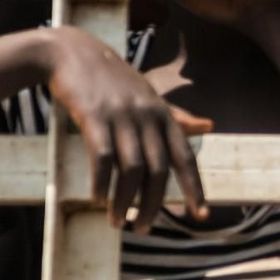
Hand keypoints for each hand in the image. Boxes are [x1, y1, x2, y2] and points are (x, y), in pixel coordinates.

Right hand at [41, 26, 210, 228]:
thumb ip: (177, 116)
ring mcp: (121, 115)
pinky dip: (101, 182)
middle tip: (144, 229)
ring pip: (132, 169)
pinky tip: (96, 199)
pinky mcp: (93, 116)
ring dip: (125, 201)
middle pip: (159, 170)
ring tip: (117, 222)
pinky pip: (102, 157)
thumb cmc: (113, 78)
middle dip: (153, 204)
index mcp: (163, 114)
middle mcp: (147, 115)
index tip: (200, 215)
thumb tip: (209, 126)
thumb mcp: (149, 94)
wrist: (70, 51)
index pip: (185, 157)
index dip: (194, 188)